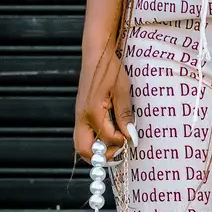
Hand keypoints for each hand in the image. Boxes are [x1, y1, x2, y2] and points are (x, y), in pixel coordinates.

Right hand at [74, 46, 137, 162]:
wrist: (97, 54)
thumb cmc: (109, 69)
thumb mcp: (123, 91)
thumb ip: (124, 115)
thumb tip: (130, 136)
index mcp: (92, 112)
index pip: (106, 138)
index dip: (121, 142)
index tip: (132, 138)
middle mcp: (82, 117)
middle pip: (84, 150)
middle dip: (101, 157)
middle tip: (119, 153)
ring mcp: (79, 116)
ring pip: (81, 144)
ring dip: (96, 151)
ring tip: (114, 147)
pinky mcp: (81, 113)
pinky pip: (83, 135)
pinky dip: (94, 141)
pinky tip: (109, 136)